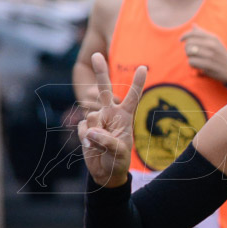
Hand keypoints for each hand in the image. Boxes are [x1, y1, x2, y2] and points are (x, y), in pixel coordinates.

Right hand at [77, 52, 146, 187]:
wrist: (105, 172)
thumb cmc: (118, 161)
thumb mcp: (119, 152)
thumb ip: (107, 140)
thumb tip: (91, 131)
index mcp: (125, 116)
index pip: (132, 97)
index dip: (137, 83)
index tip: (143, 67)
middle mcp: (111, 114)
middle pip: (105, 90)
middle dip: (100, 72)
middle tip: (97, 55)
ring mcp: (97, 120)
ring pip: (91, 116)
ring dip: (95, 133)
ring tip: (101, 145)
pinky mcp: (85, 128)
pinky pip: (82, 129)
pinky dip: (86, 139)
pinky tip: (92, 147)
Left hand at [180, 25, 226, 83]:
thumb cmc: (221, 55)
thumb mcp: (215, 42)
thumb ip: (203, 34)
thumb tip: (193, 25)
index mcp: (213, 38)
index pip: (193, 33)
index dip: (185, 36)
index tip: (181, 40)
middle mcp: (212, 45)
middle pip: (189, 43)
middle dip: (187, 48)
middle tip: (191, 53)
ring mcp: (210, 55)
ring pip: (189, 52)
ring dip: (189, 57)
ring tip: (194, 59)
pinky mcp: (208, 65)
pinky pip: (191, 62)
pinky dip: (191, 64)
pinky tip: (196, 65)